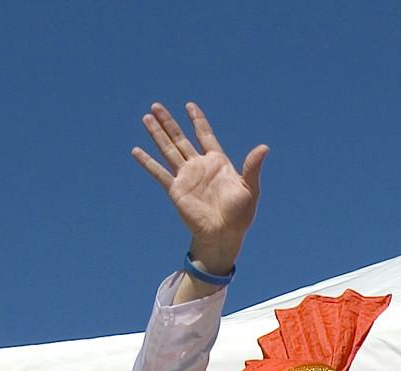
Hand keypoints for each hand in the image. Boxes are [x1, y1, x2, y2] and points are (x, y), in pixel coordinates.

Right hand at [132, 101, 266, 274]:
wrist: (224, 235)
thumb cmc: (240, 214)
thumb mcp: (250, 188)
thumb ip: (252, 167)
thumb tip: (264, 147)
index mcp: (217, 162)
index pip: (205, 135)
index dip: (197, 120)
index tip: (189, 105)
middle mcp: (199, 166)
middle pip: (180, 138)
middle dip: (169, 122)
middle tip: (156, 106)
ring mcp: (186, 177)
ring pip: (168, 150)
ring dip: (157, 134)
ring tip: (146, 118)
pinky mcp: (176, 190)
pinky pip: (159, 173)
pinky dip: (147, 162)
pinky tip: (136, 151)